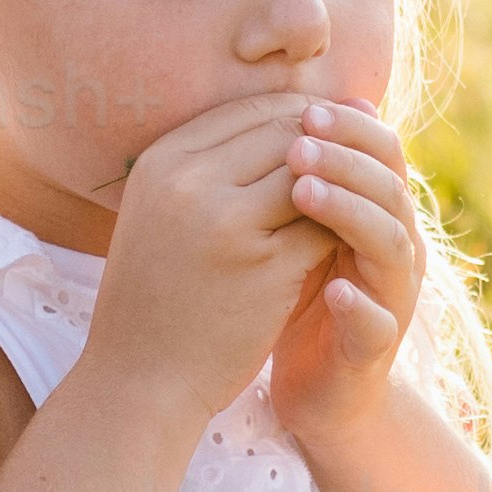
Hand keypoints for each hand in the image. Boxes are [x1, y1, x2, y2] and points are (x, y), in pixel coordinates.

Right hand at [89, 84, 349, 412]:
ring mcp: (228, 223)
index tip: (326, 138)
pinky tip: (347, 242)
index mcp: (162, 161)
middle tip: (353, 166)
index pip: (250, 111)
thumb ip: (208, 168)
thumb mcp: (161, 214)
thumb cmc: (156, 296)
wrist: (138, 379)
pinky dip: (341, 228)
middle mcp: (190, 182)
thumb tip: (285, 122)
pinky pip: (324, 226)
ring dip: (339, 185)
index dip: (297, 120)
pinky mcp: (264, 267)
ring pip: (313, 175)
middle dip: (327, 147)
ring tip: (353, 200)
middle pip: (286, 134)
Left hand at [254, 102, 431, 446]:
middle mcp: (396, 251)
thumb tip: (292, 108)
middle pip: (390, 191)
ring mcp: (391, 300)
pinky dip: (359, 305)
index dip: (351, 129)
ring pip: (392, 247)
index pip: (382, 154)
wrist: (320, 389)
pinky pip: (376, 324)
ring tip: (305, 193)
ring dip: (351, 216)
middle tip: (301, 143)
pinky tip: (334, 290)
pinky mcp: (372, 350)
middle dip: (347, 162)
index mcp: (381, 215)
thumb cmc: (301, 299)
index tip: (304, 110)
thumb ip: (305, 179)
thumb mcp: (299, 232)